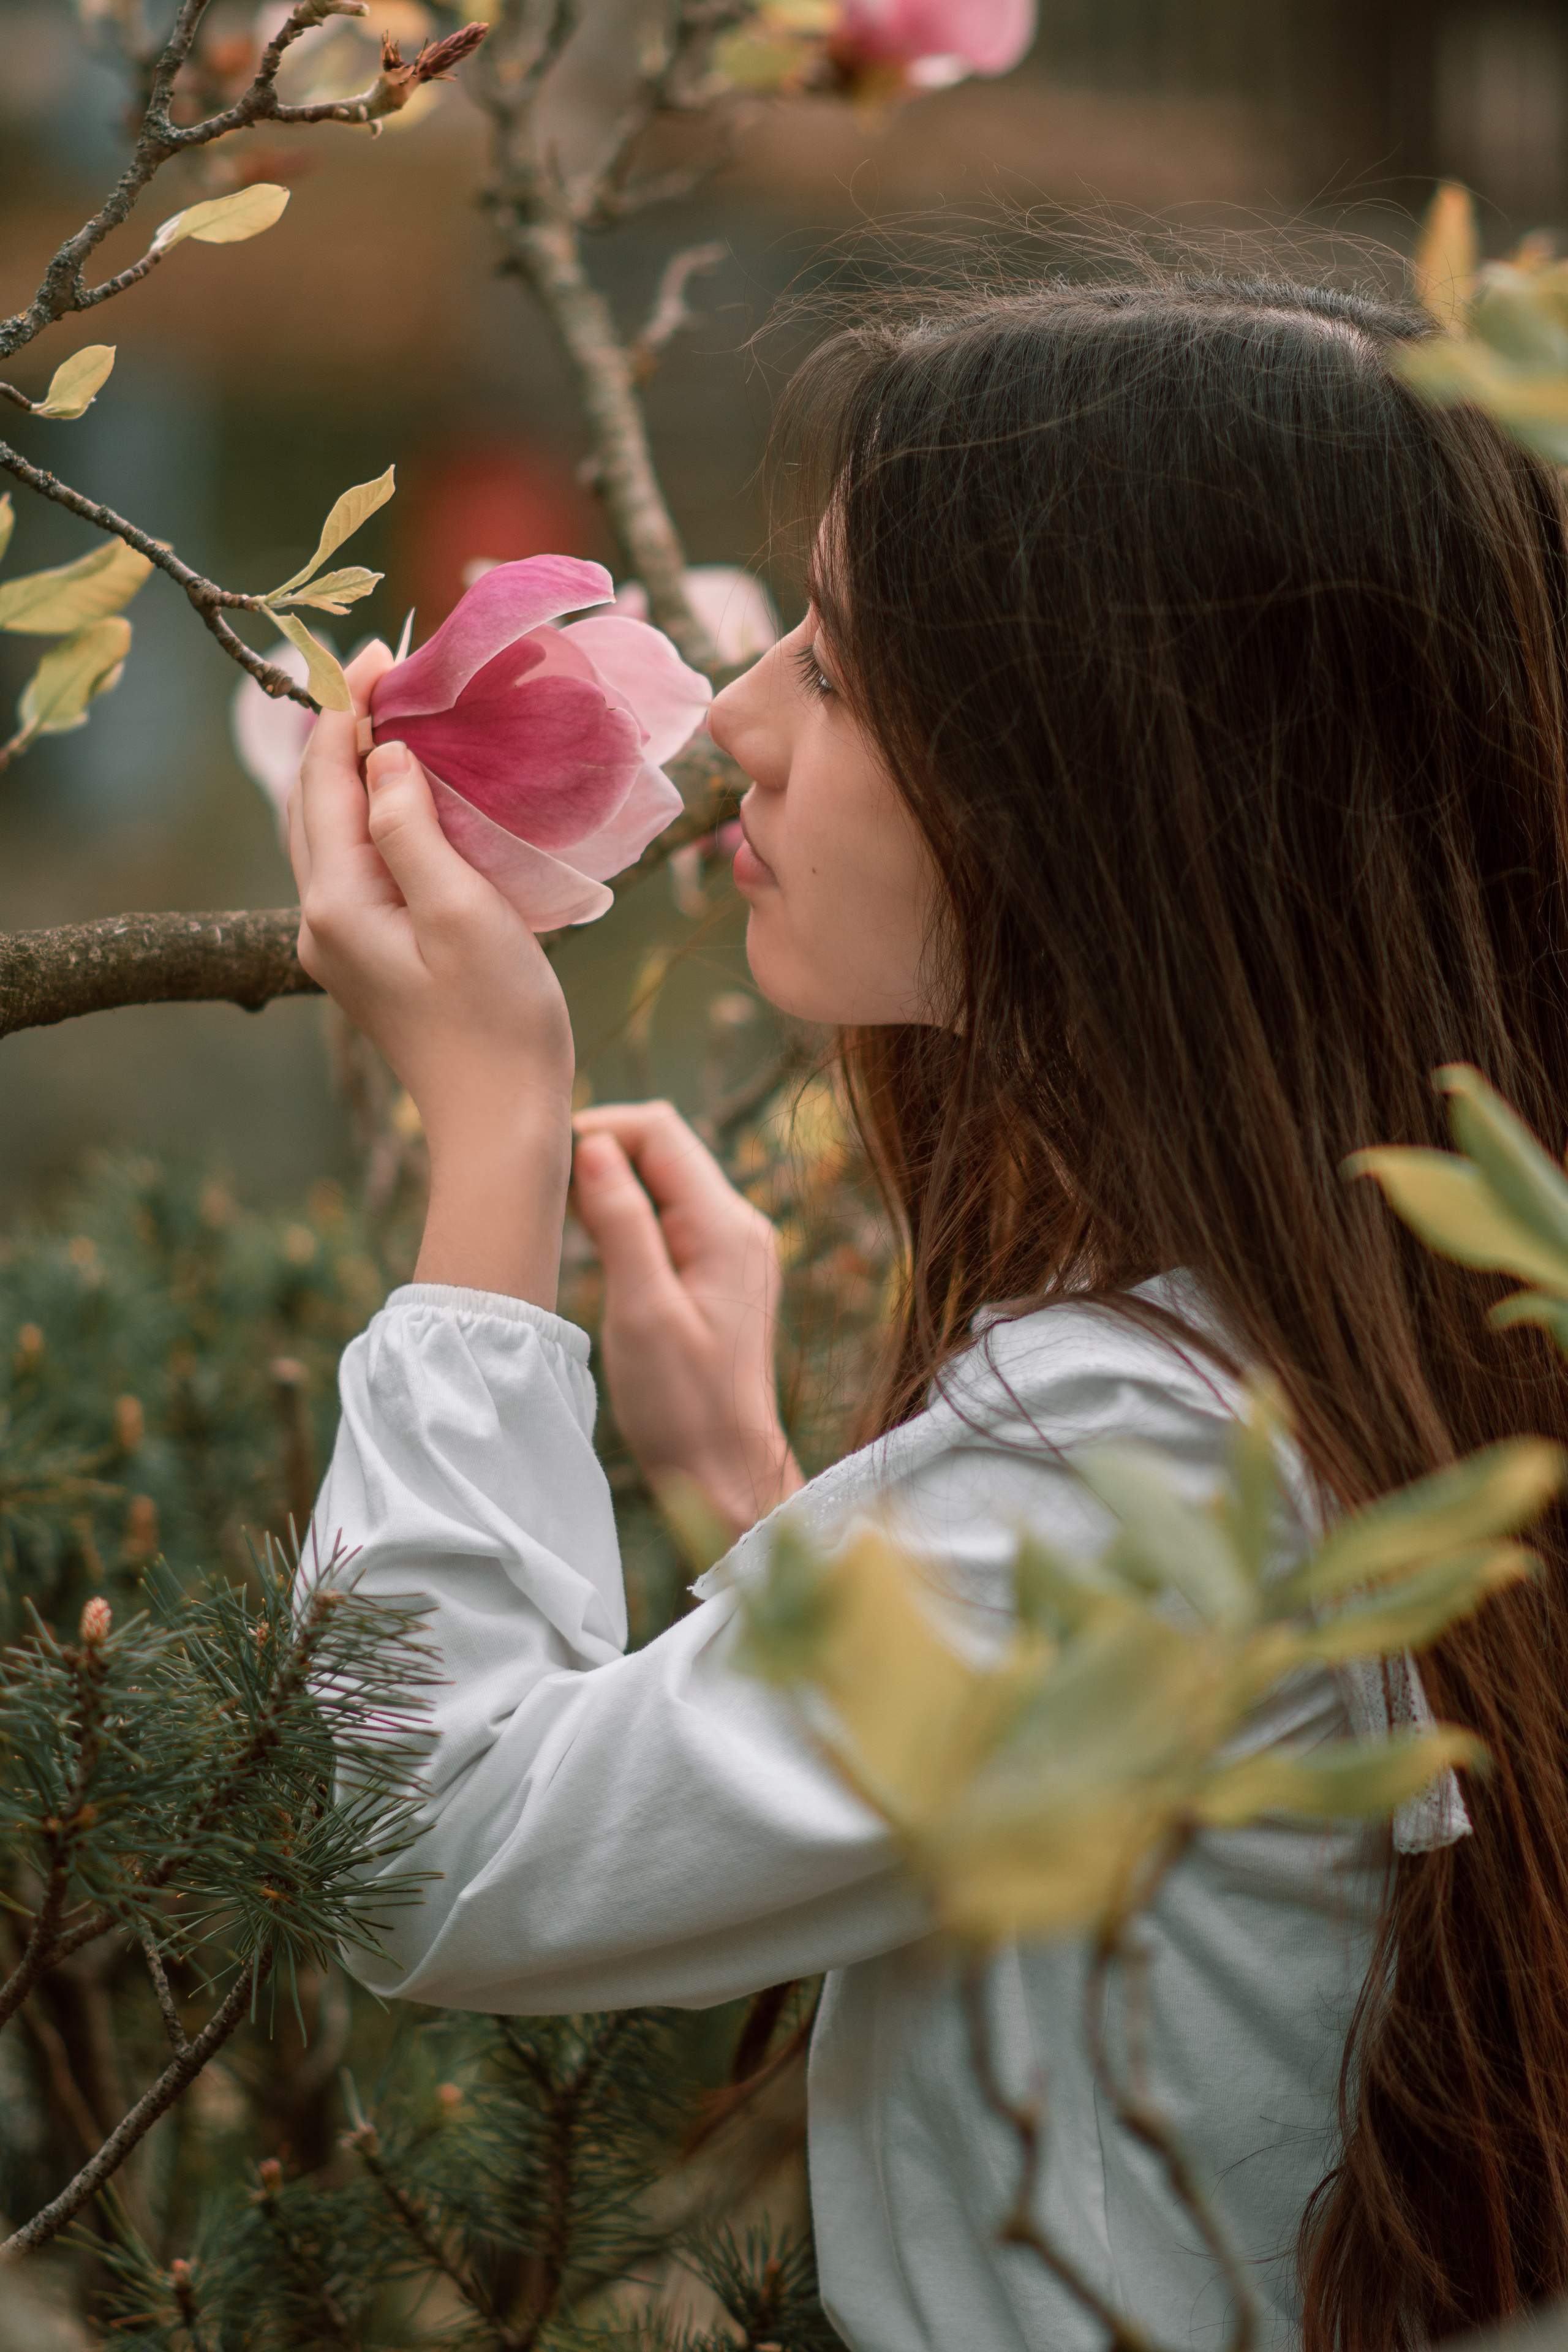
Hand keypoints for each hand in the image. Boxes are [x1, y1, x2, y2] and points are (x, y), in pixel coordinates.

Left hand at [291, 644, 574, 1306]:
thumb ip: (414, 830)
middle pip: (313, 800)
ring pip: (330, 832)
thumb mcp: (464, 913)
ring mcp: (340, 943)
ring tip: (396, 717)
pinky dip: (374, 815)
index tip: (384, 652)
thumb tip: (383, 757)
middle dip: (343, 729)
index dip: (350, 708)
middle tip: (390, 670)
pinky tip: (410, 797)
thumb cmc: (498, 1023)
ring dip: (356, 770)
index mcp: (337, 903)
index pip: (328, 779)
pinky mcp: (369, 959)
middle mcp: (321, 919)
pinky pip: (356, 865)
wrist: (501, 1124)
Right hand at [571, 1102, 803, 1538]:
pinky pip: (670, 1216)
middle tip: (548, 1198)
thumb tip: (593, 1146)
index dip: (600, 1131)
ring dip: (613, 1187)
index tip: (548, 1169)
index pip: (660, 1131)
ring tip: (566, 1224)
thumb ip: (621, 1223)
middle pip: (663, 1148)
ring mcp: (734, 1246)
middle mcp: (739, 1223)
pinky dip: (630, 1217)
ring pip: (664, 1180)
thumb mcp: (641, 1310)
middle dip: (604, 1155)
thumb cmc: (682, 1403)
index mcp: (727, 1225)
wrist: (723, 1468)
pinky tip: (598, 1248)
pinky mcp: (721, 1269)